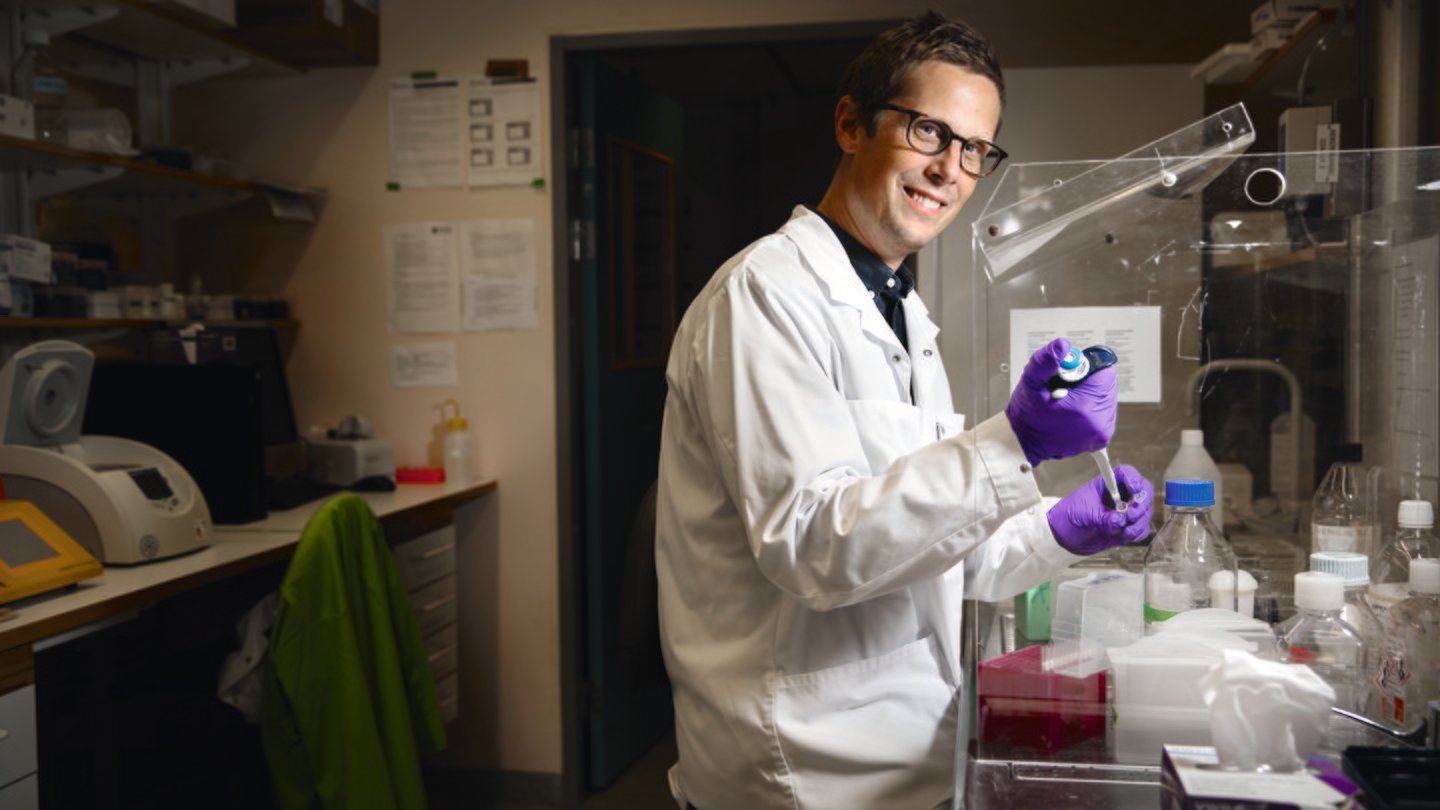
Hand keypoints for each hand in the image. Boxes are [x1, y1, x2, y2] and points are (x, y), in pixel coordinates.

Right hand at [1005, 338, 1117, 465]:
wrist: (1024, 443)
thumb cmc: (1026, 416)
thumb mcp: (1030, 383)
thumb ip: (1045, 362)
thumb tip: (1063, 345)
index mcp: (1085, 408)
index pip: (1104, 372)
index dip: (1085, 368)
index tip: (1067, 376)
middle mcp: (1099, 422)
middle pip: (1106, 383)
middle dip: (1087, 380)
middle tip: (1064, 388)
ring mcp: (1102, 432)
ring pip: (1106, 395)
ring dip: (1090, 392)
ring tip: (1066, 400)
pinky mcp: (1101, 437)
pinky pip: (1104, 409)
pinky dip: (1091, 405)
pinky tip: (1072, 409)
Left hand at [1048, 466, 1152, 554]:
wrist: (1064, 536)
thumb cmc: (1070, 516)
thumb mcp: (1083, 514)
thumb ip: (1102, 518)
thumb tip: (1119, 521)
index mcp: (1107, 484)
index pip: (1126, 473)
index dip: (1134, 478)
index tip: (1134, 490)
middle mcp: (1120, 495)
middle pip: (1144, 491)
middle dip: (1141, 504)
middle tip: (1130, 516)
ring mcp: (1125, 511)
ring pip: (1145, 512)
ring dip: (1138, 523)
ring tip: (1124, 531)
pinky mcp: (1127, 527)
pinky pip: (1142, 529)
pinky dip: (1137, 533)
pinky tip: (1124, 536)